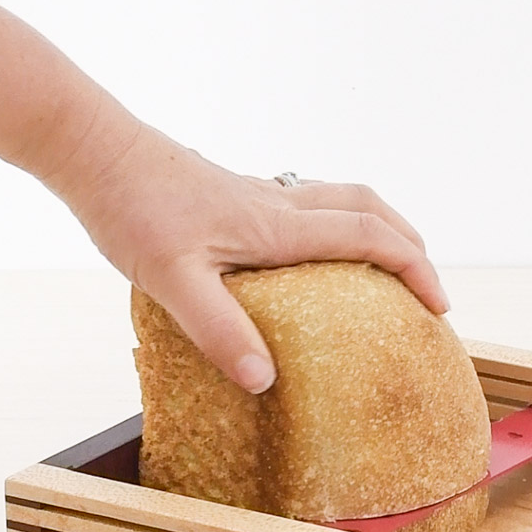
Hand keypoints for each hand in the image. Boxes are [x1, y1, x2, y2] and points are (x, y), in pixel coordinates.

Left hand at [55, 118, 449, 392]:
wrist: (92, 149)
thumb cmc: (130, 209)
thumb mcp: (171, 280)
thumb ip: (220, 331)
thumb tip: (267, 382)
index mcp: (276, 226)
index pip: (369, 238)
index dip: (414, 269)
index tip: (439, 306)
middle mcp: (278, 204)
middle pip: (369, 208)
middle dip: (410, 244)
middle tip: (428, 287)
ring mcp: (259, 194)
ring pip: (343, 198)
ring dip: (379, 226)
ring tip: (388, 265)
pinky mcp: (236, 192)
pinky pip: (310, 202)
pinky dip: (338, 222)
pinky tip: (312, 252)